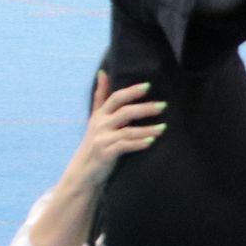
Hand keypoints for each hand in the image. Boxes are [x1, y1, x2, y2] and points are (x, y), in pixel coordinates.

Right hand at [67, 73, 166, 187]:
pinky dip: (138, 144)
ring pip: (128, 130)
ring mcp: (102, 139)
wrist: (82, 173)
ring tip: (163, 128)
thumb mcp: (96, 119)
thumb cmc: (95, 143)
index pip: (115, 98)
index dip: (131, 91)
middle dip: (145, 108)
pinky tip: (151, 142)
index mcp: (99, 115)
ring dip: (147, 129)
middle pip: (124, 112)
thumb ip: (101, 98)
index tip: (148, 86)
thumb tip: (103, 73)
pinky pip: (124, 146)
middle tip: (163, 106)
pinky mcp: (105, 154)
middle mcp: (100, 125)